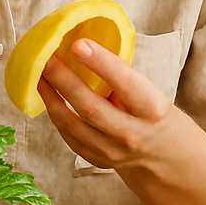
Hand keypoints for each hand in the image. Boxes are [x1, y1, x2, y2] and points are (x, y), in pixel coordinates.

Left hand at [38, 38, 174, 178]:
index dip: (100, 63)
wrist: (168, 158)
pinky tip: (47, 96)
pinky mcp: (98, 160)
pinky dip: (55, 114)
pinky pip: (69, 135)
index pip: (126, 83)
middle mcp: (132, 134)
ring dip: (51, 98)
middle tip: (45, 59)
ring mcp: (113, 152)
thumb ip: (121, 78)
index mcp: (151, 110)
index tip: (78, 44)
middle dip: (64, 80)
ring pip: (73, 124)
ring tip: (38, 75)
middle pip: (91, 107)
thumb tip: (84, 48)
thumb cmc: (155, 115)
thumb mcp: (151, 94)